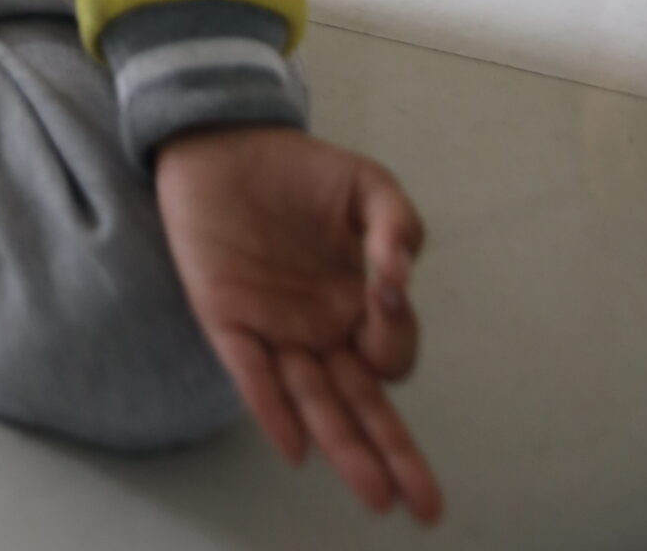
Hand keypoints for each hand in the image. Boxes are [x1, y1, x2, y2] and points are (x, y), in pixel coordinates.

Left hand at [157, 126, 440, 522]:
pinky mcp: (224, 315)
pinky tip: (294, 445)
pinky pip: (250, 370)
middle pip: (361, 404)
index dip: (396, 334)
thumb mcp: (366, 185)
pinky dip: (271, 406)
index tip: (387, 288)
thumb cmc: (297, 170)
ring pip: (313, 401)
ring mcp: (273, 328)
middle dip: (394, 454)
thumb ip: (398, 223)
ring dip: (343, 447)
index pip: (390, 351)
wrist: (221, 139)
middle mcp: (318, 329)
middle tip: (425, 507)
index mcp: (356, 303)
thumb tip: (399, 275)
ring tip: (376, 497)